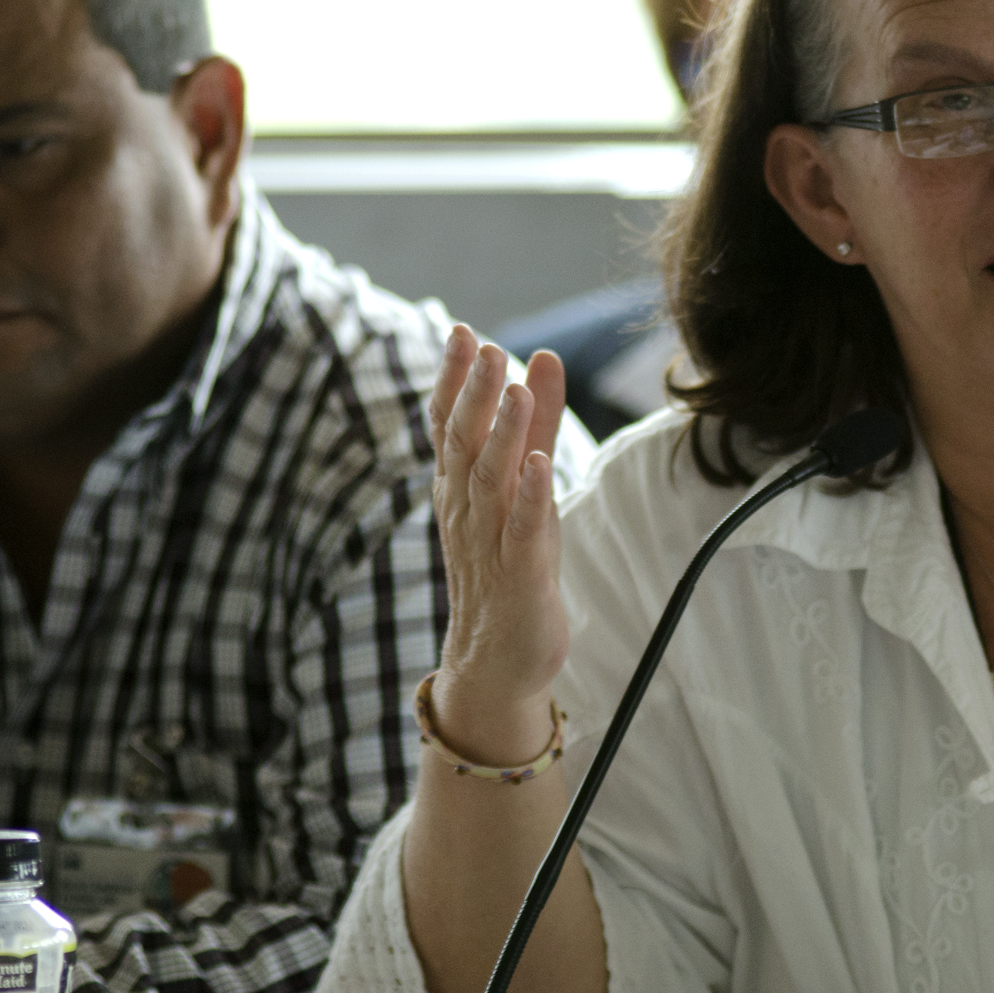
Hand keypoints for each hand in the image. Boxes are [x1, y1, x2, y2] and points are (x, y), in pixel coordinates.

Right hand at [425, 325, 569, 762]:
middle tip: (484, 348)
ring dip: (504, 436)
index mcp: (462, 487)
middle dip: (474, 396)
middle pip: (465, 445)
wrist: (496, 659)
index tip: (463, 333)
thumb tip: (543, 358)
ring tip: (514, 392)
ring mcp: (490, 543)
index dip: (455, 380)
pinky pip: (523, 532)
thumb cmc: (509, 562)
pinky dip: (531, 498)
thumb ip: (535, 422)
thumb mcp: (523, 482)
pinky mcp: (521, 576)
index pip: (450, 425)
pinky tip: (541, 466)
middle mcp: (468, 510)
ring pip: (491, 482)